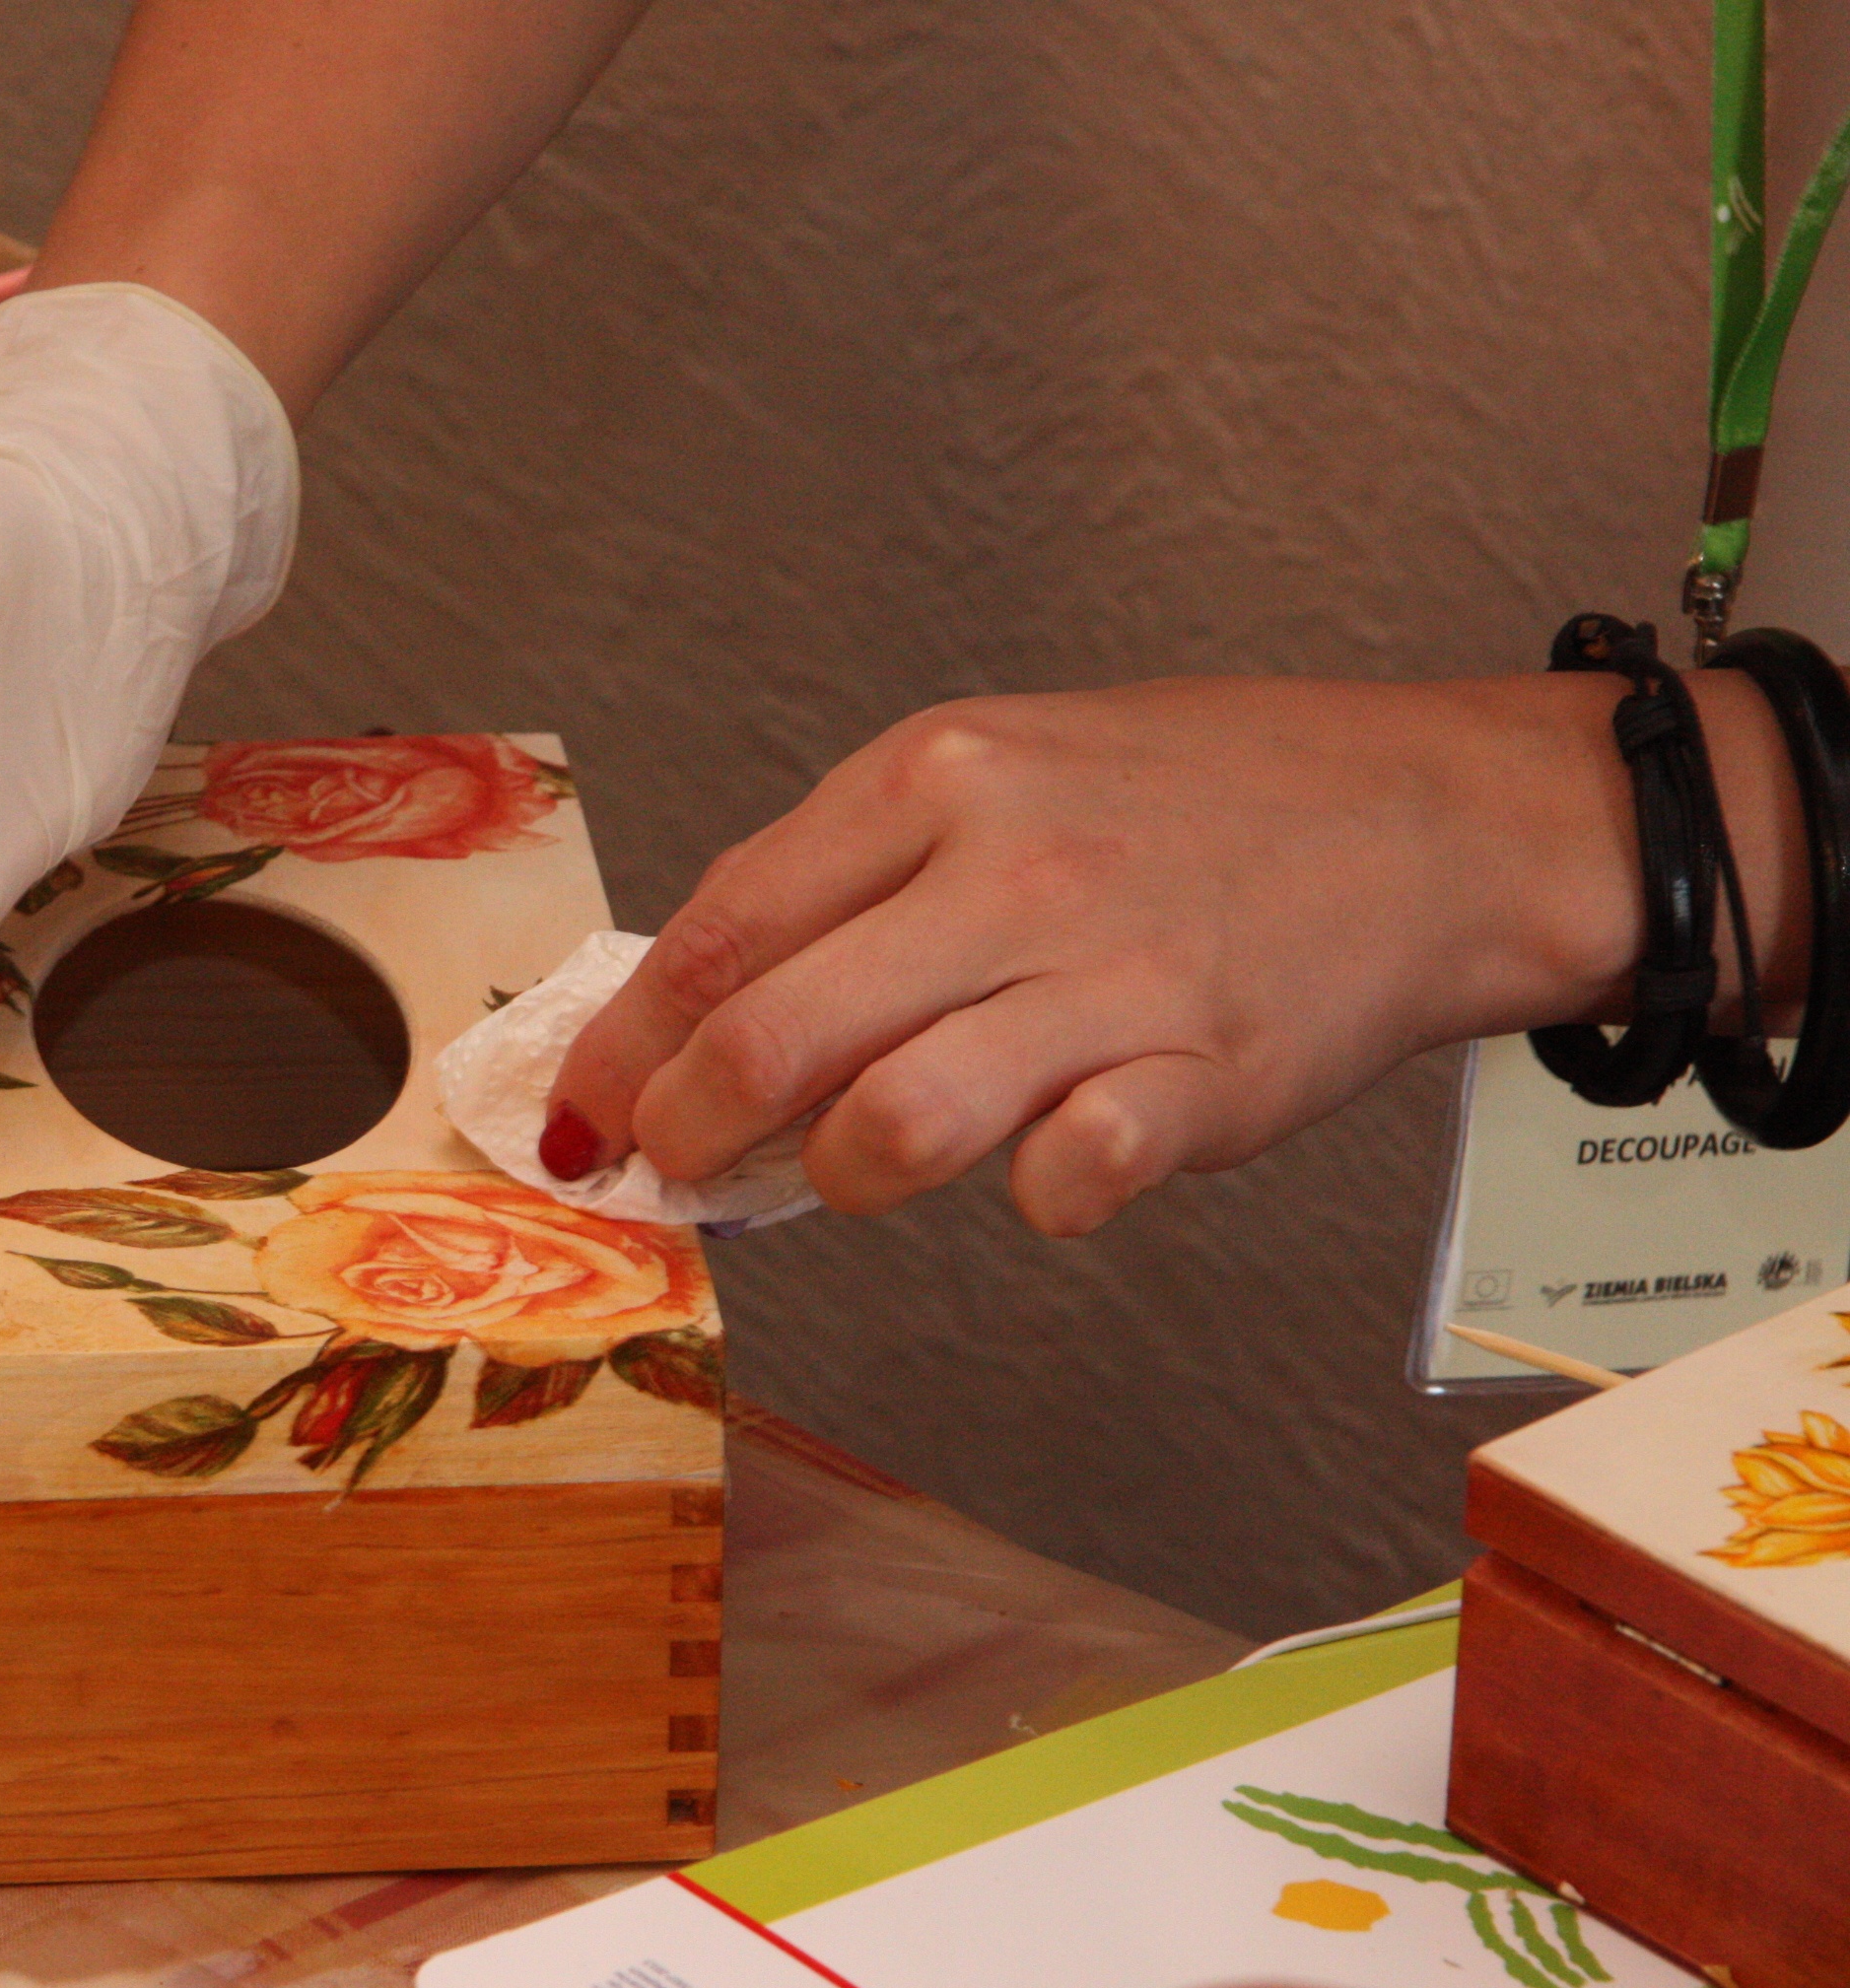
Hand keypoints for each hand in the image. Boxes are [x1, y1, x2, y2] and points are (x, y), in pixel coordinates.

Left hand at [542, 670, 1805, 1234]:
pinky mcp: (1208, 1073)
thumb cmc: (1184, 801)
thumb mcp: (994, 772)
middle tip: (676, 1169)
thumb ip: (849, 881)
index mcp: (932, 776)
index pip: (722, 931)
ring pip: (896, 1122)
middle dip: (689, 1131)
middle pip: (772, 1036)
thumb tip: (691, 1010)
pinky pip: (1070, 1175)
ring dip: (841, 1178)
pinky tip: (1033, 1175)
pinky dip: (1026, 1199)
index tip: (583, 1111)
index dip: (627, 1043)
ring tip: (851, 1170)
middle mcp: (1009, 866)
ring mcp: (1112, 973)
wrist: (1421, 816)